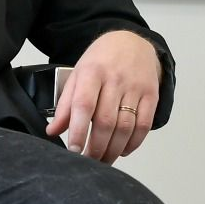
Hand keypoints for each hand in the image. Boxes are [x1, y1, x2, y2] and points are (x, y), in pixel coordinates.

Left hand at [45, 30, 159, 162]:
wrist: (132, 42)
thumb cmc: (101, 61)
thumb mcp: (77, 75)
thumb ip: (65, 104)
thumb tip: (53, 131)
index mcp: (92, 73)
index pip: (84, 105)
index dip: (78, 130)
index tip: (73, 150)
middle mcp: (115, 79)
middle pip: (106, 121)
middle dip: (96, 148)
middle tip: (88, 161)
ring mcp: (135, 87)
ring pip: (125, 127)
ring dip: (114, 150)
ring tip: (104, 160)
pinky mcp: (152, 95)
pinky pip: (144, 125)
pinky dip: (133, 143)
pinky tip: (123, 150)